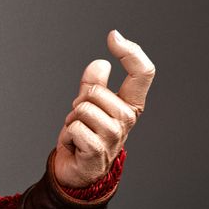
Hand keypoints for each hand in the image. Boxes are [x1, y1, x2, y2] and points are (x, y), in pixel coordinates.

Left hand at [54, 30, 153, 188]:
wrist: (78, 171)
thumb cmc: (85, 136)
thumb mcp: (89, 105)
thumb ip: (94, 84)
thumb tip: (101, 63)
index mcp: (130, 104)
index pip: (142, 73)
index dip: (131, 52)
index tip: (114, 36)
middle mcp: (127, 119)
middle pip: (96, 91)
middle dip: (79, 102)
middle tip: (80, 119)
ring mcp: (114, 136)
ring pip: (83, 108)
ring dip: (71, 120)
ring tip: (78, 132)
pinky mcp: (98, 150)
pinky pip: (74, 128)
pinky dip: (66, 136)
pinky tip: (74, 145)